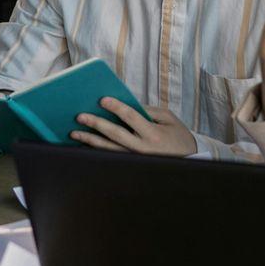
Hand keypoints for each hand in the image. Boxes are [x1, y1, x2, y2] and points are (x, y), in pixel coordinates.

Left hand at [70, 99, 197, 155]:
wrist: (189, 162)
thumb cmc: (178, 137)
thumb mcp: (169, 119)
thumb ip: (148, 110)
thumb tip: (125, 104)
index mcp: (153, 134)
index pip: (131, 117)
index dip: (116, 107)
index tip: (102, 99)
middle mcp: (142, 149)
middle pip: (115, 134)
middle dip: (96, 124)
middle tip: (80, 116)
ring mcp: (136, 159)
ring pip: (108, 149)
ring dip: (90, 140)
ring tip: (74, 132)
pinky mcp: (131, 166)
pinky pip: (110, 158)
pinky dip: (96, 151)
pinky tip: (84, 145)